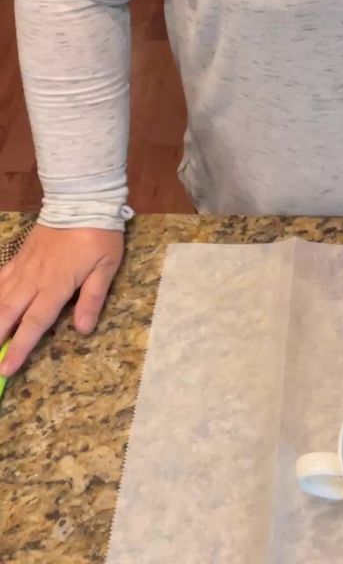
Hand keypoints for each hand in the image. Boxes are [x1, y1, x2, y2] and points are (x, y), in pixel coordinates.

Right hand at [0, 224, 123, 377]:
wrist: (81, 198)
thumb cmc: (99, 234)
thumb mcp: (107, 265)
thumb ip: (93, 297)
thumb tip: (83, 329)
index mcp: (56, 284)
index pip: (35, 323)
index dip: (20, 347)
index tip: (6, 369)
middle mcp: (34, 278)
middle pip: (8, 313)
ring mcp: (23, 266)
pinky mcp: (20, 255)